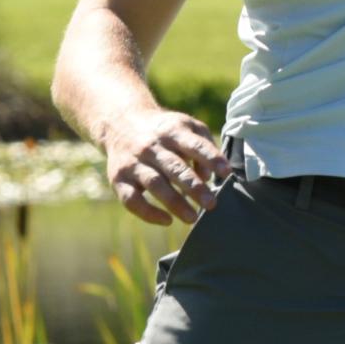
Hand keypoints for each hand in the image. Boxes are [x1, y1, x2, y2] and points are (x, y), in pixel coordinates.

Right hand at [101, 106, 229, 225]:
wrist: (121, 123)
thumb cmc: (164, 131)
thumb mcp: (186, 127)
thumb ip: (203, 146)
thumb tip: (210, 175)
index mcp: (171, 131)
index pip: (194, 144)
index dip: (210, 157)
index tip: (226, 172)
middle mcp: (150, 146)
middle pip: (173, 167)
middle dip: (193, 186)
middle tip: (211, 203)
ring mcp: (133, 163)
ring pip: (154, 183)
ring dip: (174, 202)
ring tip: (193, 218)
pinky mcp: (118, 179)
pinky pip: (132, 199)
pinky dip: (148, 213)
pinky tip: (167, 220)